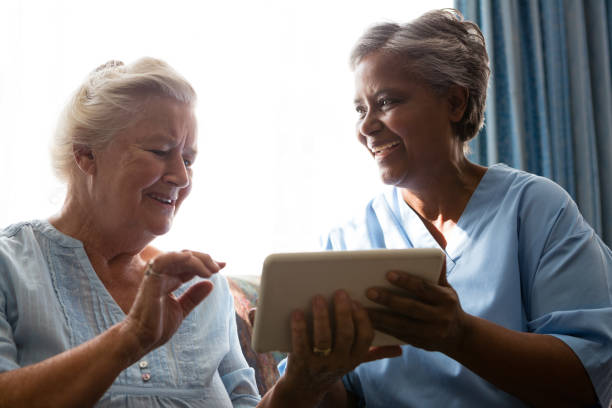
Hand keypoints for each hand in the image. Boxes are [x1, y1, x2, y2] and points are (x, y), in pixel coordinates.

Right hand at [123, 250, 223, 354]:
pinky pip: (162, 261)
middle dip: (205, 259)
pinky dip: (176, 256)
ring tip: (211, 270)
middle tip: (219, 267)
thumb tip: (210, 284)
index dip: (206, 263)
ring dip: (197, 259)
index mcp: (169, 280)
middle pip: (186, 257)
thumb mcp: (182, 309)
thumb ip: (194, 296)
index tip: (223, 265)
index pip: (189, 265)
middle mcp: (163, 275)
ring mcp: (156, 276)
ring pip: (178, 257)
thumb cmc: (157, 326)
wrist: (141, 340)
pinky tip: (190, 258)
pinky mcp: (151, 280)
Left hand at [282, 290, 400, 403]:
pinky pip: (301, 344)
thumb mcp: (355, 361)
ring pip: (324, 339)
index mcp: (355, 357)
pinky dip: (299, 327)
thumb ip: (376, 352)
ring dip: (322, 317)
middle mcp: (340, 361)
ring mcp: (320, 363)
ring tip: (318, 298)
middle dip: (343, 313)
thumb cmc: (332, 366)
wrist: (306, 387)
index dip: (361, 318)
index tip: (356, 301)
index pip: (365, 337)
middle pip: (345, 335)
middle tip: (340, 293)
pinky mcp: (301, 362)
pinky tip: (297, 312)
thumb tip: (400, 349)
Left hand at [365, 265, 467, 354]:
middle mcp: (440, 317)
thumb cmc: (446, 305)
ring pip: (402, 324)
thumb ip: (438, 273)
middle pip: (411, 307)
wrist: (459, 336)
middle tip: (369, 291)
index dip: (406, 281)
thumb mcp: (447, 289)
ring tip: (361, 308)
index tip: (388, 273)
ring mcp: (431, 333)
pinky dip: (383, 328)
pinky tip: (368, 321)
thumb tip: (436, 251)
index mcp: (446, 299)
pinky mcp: (421, 344)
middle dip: (389, 299)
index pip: (423, 288)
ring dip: (380, 317)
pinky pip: (399, 336)